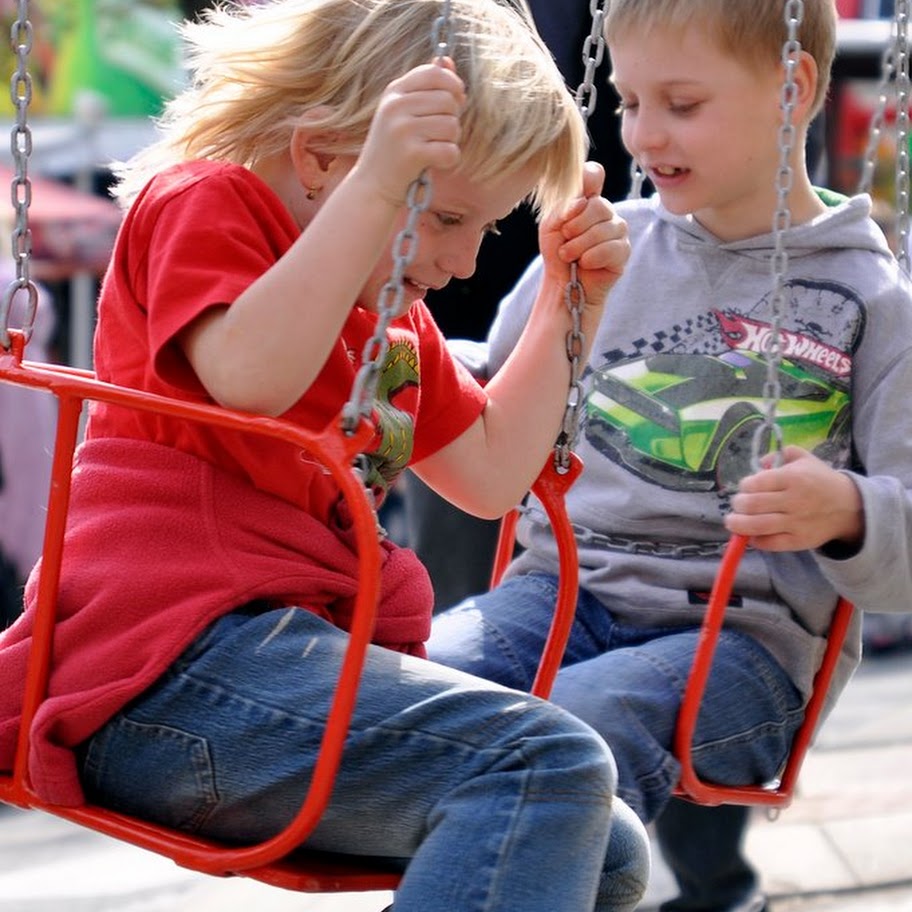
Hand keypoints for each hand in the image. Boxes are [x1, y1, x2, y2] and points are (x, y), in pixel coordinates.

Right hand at [356, 58, 465, 206]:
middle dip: (453, 119)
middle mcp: (395, 107)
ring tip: (434, 150)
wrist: (372, 186)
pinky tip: (436, 163)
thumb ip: (425, 88)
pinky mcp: (411, 154)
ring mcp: (402, 130)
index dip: (453, 86)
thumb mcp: (403, 113)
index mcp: (394, 92)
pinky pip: (450, 150)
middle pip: (449, 100)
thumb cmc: (393, 149)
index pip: (435, 73)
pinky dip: (449, 160)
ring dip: (451, 141)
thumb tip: (449, 63)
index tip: (455, 101)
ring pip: (452, 126)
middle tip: (439, 135)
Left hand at [538, 161, 629, 309]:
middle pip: (598, 206)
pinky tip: (585, 264)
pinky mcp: (623, 251)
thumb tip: (583, 201)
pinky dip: (591, 259)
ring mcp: (618, 230)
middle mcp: (606, 211)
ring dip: (579, 247)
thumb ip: (564, 206)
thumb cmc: (557, 251)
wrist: (562, 282)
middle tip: (565, 240)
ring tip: (570, 256)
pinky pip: (611, 249)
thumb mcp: (551, 225)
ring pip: (603, 230)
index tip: (571, 204)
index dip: (586, 181)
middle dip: (575, 227)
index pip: (594, 174)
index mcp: (587, 199)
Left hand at [724, 445, 863, 551]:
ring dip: (738, 524)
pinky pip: (770, 543)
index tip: (745, 488)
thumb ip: (779, 455)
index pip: (756, 483)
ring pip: (757, 526)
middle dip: (738, 504)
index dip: (744, 486)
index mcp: (793, 478)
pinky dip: (755, 540)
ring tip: (733, 522)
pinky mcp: (798, 541)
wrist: (850, 507)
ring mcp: (796, 523)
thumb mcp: (803, 459)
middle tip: (738, 505)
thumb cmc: (820, 480)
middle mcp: (794, 501)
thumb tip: (758, 463)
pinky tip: (751, 535)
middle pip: (751, 505)